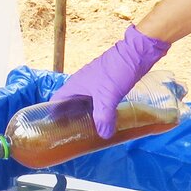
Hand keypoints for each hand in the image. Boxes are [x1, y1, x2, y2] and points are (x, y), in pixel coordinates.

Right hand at [52, 25, 170, 138]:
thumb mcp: (107, 96)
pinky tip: (105, 121)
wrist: (136, 53)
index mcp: (75, 85)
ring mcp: (94, 85)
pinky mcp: (106, 86)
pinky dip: (99, 112)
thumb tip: (103, 135)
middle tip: (73, 136)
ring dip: (86, 116)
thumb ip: (103, 117)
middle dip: (71, 119)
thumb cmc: (116, 71)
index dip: (53, 116)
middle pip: (70, 105)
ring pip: (85, 104)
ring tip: (88, 133)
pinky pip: (98, 103)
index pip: (56, 102)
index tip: (56, 131)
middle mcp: (81, 85)